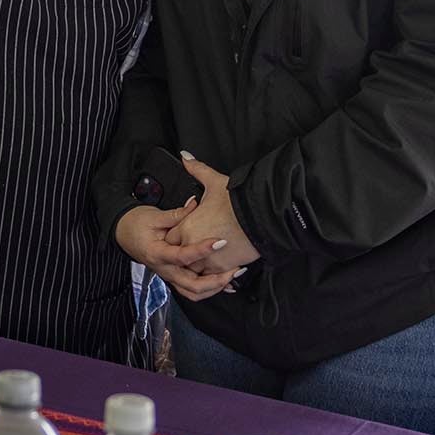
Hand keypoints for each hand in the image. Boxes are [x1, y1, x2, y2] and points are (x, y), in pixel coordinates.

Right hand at [115, 199, 240, 302]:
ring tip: (232, 277)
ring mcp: (169, 276)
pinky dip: (209, 288)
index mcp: (157, 254)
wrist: (122, 232)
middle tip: (234, 269)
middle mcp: (164, 270)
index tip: (219, 241)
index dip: (202, 250)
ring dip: (214, 288)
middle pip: (191, 285)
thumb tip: (195, 204)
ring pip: (193, 293)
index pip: (182, 256)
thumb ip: (177, 214)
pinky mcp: (174, 276)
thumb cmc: (136, 224)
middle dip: (216, 281)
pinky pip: (191, 289)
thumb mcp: (155, 216)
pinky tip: (224, 282)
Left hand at [167, 153, 259, 270]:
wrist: (263, 217)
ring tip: (207, 259)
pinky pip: (213, 277)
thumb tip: (186, 156)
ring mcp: (209, 259)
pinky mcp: (224, 269)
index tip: (184, 232)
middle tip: (193, 248)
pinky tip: (221, 267)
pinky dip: (215, 274)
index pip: (171, 237)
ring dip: (199, 265)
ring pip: (195, 270)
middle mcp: (194, 245)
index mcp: (187, 226)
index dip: (176, 234)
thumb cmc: (239, 201)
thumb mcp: (215, 181)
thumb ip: (197, 169)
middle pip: (181, 256)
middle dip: (186, 252)